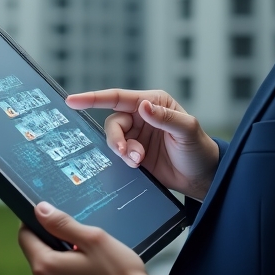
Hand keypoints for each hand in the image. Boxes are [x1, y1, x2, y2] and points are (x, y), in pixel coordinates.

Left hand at [18, 202, 149, 274]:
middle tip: (84, 250)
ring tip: (92, 271)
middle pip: (40, 259)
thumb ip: (62, 224)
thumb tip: (40, 211)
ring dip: (64, 271)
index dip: (35, 225)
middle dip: (57, 250)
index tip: (50, 221)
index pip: (25, 238)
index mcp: (46, 267)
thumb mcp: (93, 239)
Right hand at [66, 89, 219, 199]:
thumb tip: (143, 106)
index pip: (119, 97)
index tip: (72, 100)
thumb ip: (165, 117)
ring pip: (114, 140)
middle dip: (117, 139)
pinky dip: (124, 161)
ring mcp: (137, 137)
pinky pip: (118, 155)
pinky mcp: (134, 155)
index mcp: (153, 102)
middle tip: (130, 155)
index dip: (94, 98)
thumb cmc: (199, 148)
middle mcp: (142, 117)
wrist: (201, 178)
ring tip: (138, 162)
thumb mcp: (187, 130)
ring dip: (123, 152)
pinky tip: (136, 166)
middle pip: (114, 122)